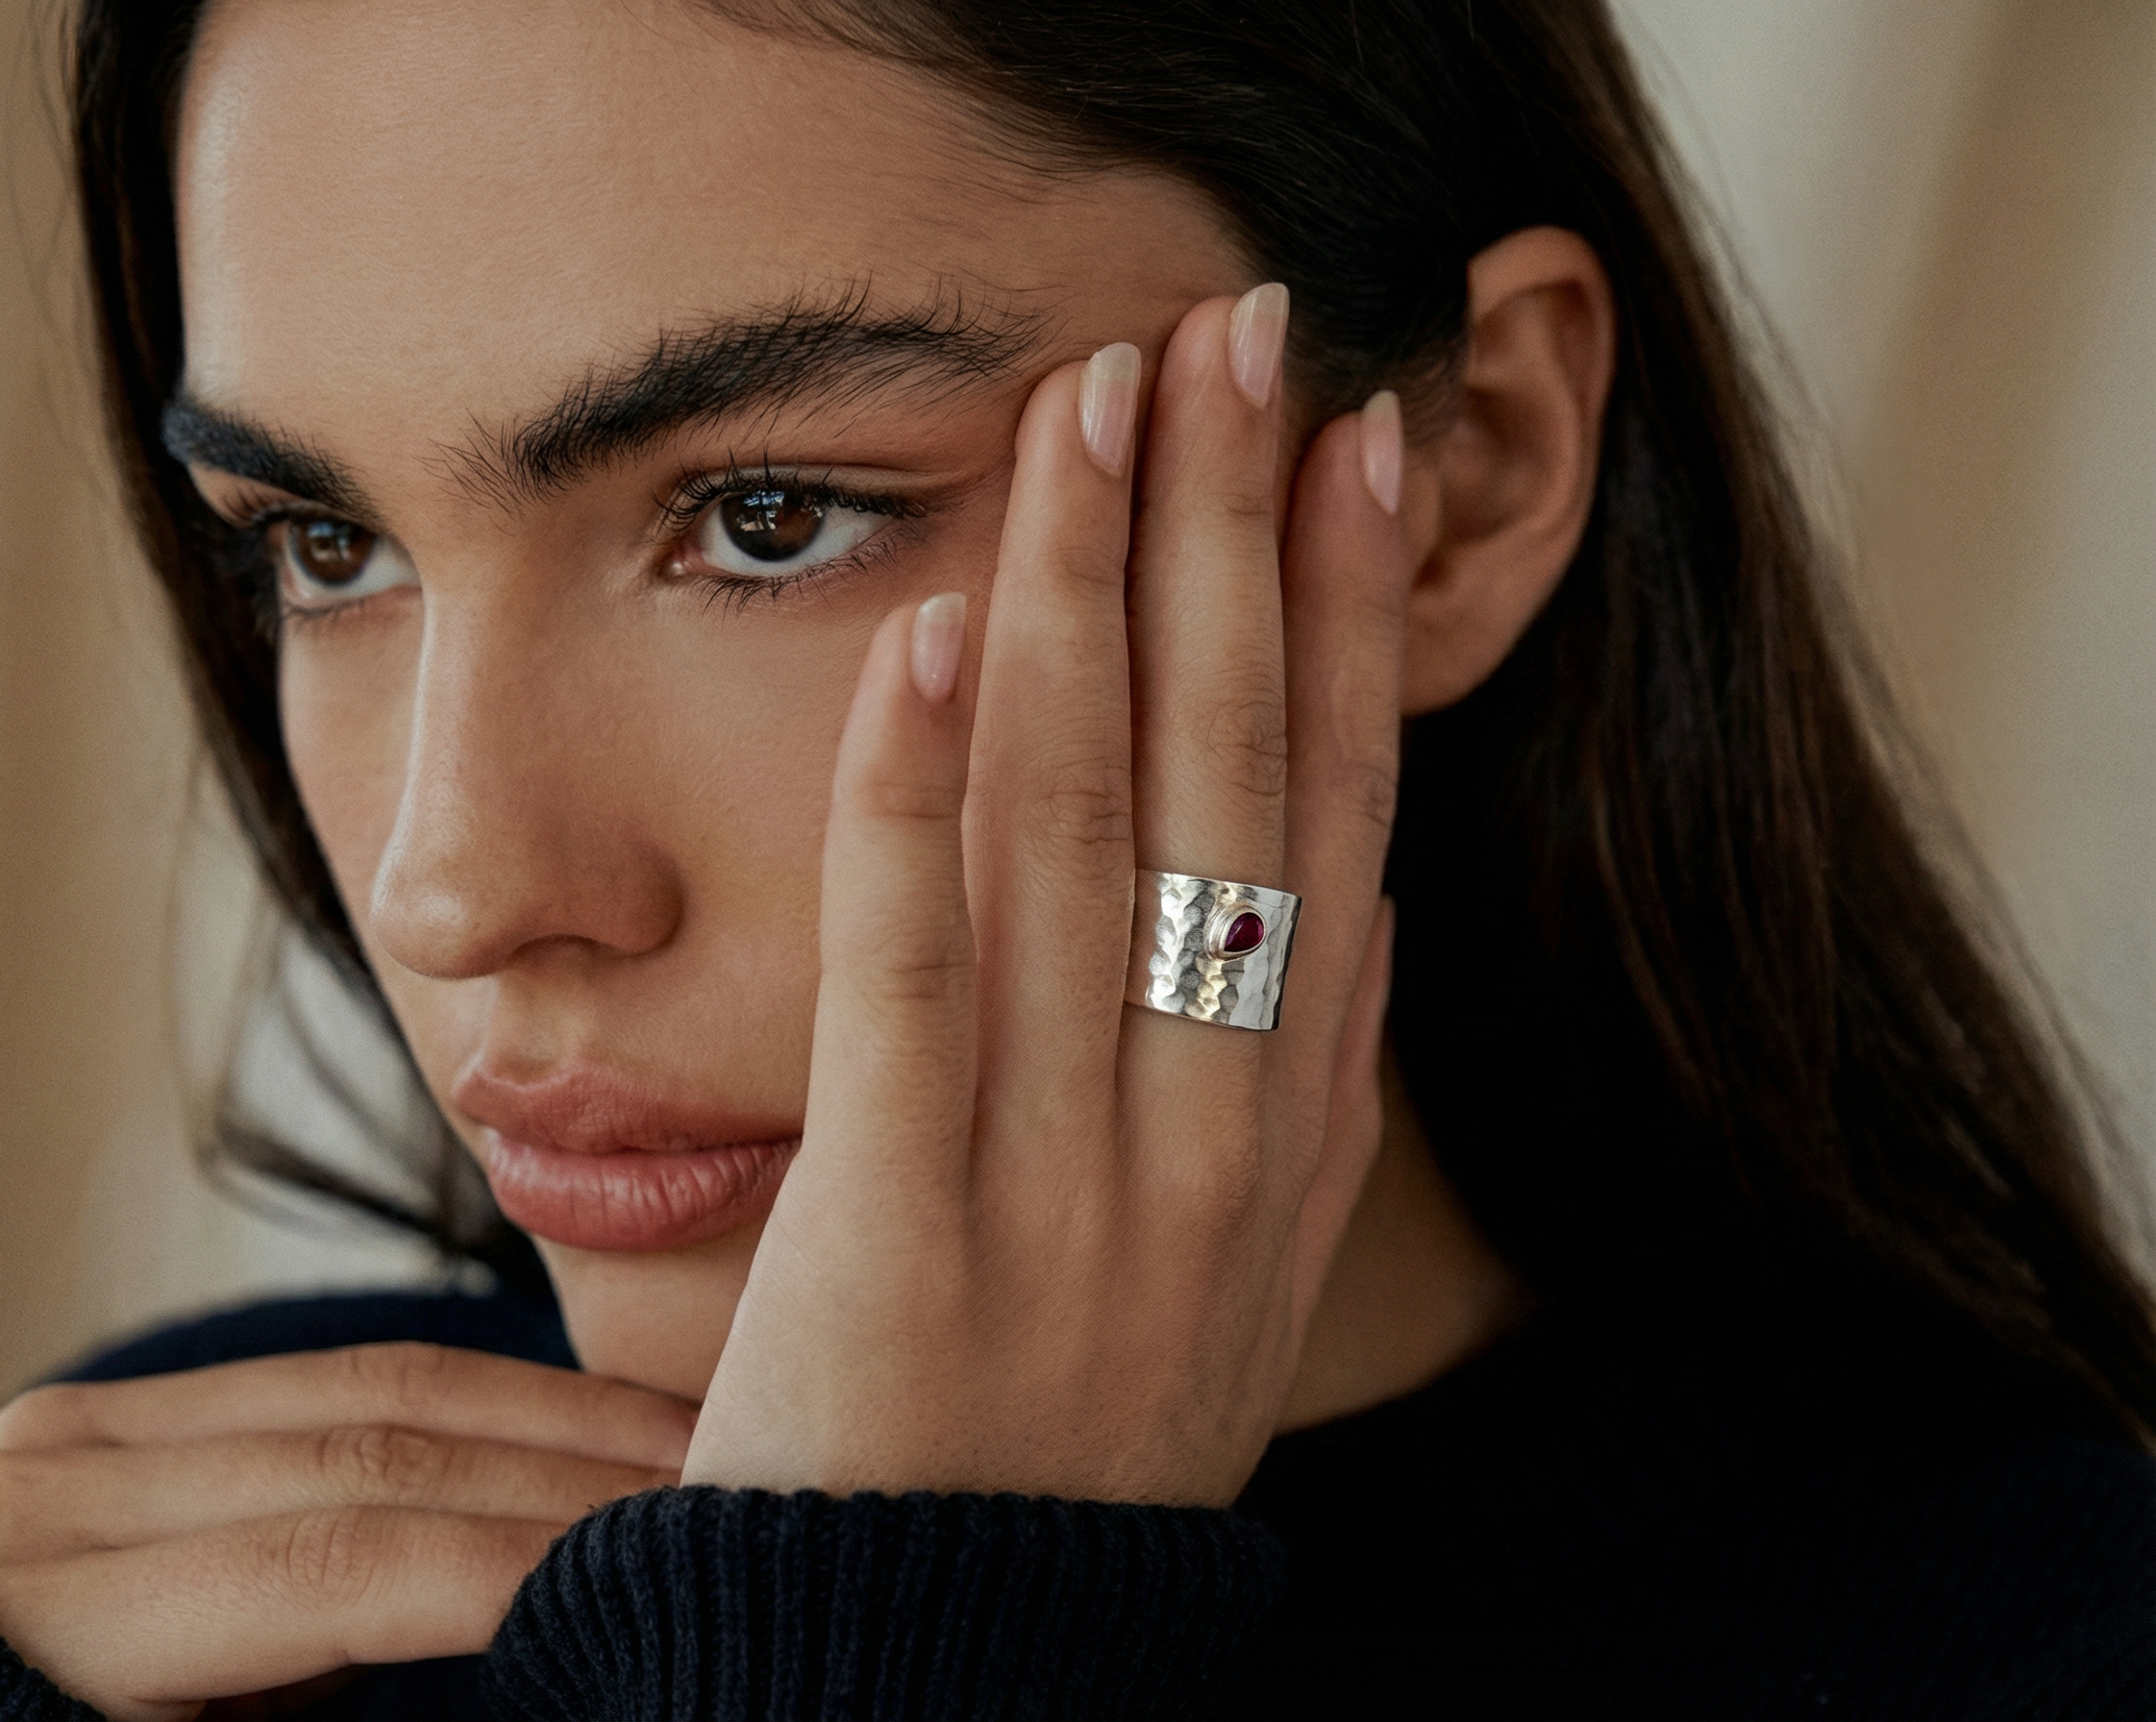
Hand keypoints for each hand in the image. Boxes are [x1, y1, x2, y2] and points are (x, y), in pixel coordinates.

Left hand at [0, 1343, 694, 1720]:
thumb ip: (386, 1715)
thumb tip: (570, 1649)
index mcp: (45, 1622)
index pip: (342, 1563)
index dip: (524, 1565)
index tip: (668, 1580)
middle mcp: (42, 1496)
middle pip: (370, 1450)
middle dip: (570, 1472)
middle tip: (729, 1494)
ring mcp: (70, 1440)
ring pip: (368, 1387)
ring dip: (549, 1416)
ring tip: (691, 1448)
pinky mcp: (114, 1421)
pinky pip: (328, 1382)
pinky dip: (475, 1402)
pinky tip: (582, 1421)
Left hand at [684, 286, 1408, 1506]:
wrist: (948, 1669)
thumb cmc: (1074, 1433)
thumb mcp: (1235, 1257)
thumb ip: (1296, 1076)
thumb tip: (1361, 894)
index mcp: (1289, 1125)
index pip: (1336, 817)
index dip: (1349, 617)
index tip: (1354, 443)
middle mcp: (1212, 1131)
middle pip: (1232, 778)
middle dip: (1236, 535)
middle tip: (1233, 332)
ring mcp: (1070, 1180)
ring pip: (1091, 832)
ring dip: (1093, 596)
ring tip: (1096, 409)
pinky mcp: (905, 1231)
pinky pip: (918, 975)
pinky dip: (923, 795)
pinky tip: (938, 635)